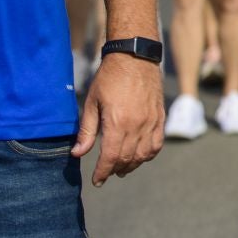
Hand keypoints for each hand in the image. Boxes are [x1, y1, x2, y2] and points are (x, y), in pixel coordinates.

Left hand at [72, 54, 163, 185]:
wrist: (135, 57)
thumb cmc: (109, 77)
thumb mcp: (92, 102)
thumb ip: (87, 131)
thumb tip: (77, 154)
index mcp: (118, 123)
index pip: (111, 158)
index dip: (102, 172)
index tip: (97, 181)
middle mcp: (137, 126)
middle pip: (127, 159)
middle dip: (114, 170)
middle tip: (106, 174)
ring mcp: (151, 123)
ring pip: (143, 155)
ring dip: (132, 165)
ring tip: (122, 168)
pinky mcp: (160, 118)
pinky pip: (156, 145)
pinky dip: (148, 155)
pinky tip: (139, 156)